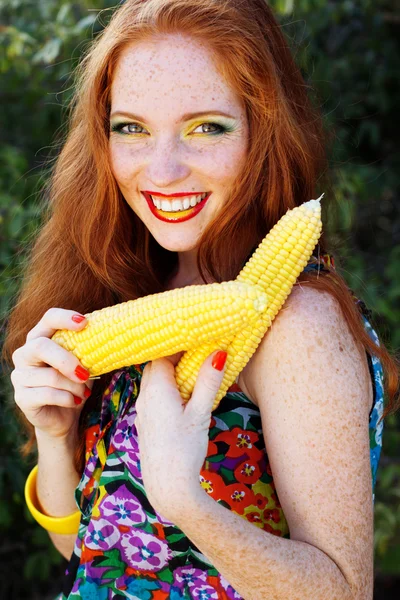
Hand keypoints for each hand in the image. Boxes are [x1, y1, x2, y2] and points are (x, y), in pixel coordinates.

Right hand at [11, 308, 93, 440]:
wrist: (63, 416)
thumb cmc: (74, 384)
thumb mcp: (82, 364)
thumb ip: (88, 350)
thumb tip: (109, 336)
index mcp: (40, 338)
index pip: (48, 319)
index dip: (64, 318)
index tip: (84, 322)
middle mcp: (24, 354)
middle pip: (41, 346)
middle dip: (68, 360)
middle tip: (85, 374)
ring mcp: (19, 376)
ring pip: (51, 377)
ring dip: (74, 387)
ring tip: (84, 393)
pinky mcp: (22, 397)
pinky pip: (48, 395)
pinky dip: (68, 399)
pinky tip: (75, 401)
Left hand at [135, 349, 227, 522]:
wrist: (168, 487)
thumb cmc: (185, 449)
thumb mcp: (200, 413)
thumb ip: (208, 382)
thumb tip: (218, 352)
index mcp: (157, 390)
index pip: (162, 355)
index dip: (177, 346)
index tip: (195, 341)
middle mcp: (145, 397)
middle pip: (155, 366)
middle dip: (172, 358)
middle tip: (195, 354)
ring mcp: (143, 412)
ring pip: (152, 382)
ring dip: (169, 375)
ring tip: (192, 374)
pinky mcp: (145, 424)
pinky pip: (152, 397)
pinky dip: (165, 389)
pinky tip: (182, 399)